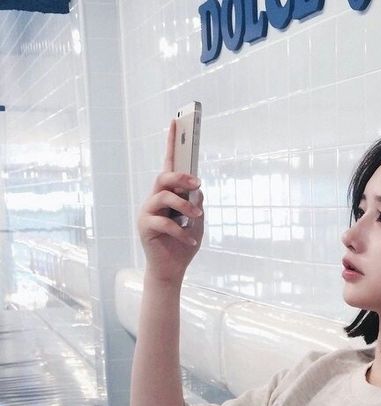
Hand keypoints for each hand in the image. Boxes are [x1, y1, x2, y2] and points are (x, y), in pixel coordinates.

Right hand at [137, 120, 204, 283]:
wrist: (172, 270)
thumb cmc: (183, 244)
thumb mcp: (196, 222)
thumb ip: (196, 204)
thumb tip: (197, 190)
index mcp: (168, 195)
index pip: (169, 165)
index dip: (172, 144)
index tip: (177, 122)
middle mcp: (154, 199)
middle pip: (164, 177)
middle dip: (181, 177)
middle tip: (197, 185)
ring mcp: (147, 212)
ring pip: (163, 196)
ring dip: (184, 206)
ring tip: (196, 219)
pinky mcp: (144, 227)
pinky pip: (164, 223)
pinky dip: (181, 232)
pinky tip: (190, 241)